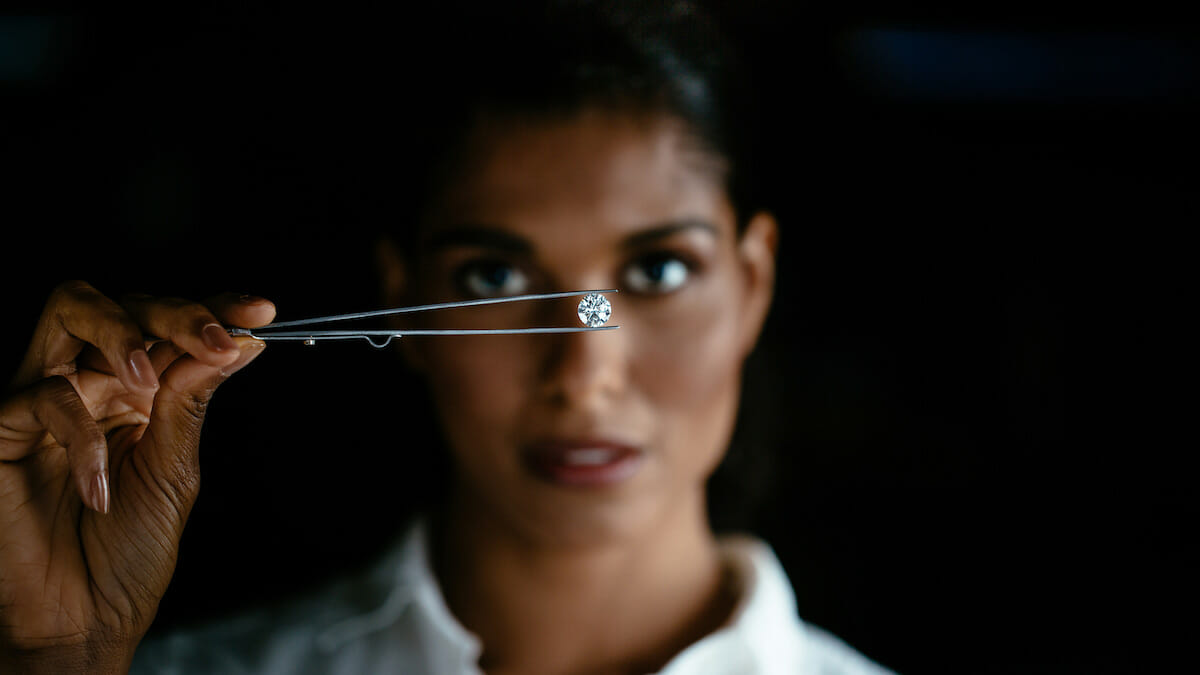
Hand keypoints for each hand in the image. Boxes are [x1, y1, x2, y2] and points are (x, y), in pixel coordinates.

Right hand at [0, 281, 273, 672]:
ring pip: (70, 310)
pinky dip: (84, 437)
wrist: (81, 619)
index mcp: (140, 390)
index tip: (262, 312)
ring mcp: (45, 397)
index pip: (173, 328)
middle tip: (214, 338)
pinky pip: (44, 397)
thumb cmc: (127, 552)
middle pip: (124, 301)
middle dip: (175, 311)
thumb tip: (240, 342)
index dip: (216, 308)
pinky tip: (101, 487)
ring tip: (149, 382)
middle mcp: (92, 381)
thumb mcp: (174, 469)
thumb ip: (192, 400)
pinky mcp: (4, 426)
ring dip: (122, 333)